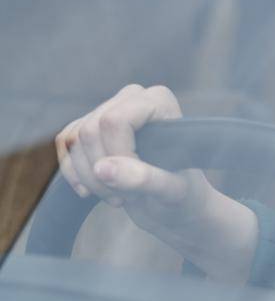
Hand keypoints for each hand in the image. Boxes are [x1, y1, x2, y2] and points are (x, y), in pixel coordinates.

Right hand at [54, 84, 258, 281]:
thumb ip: (144, 179)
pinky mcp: (89, 125)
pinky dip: (74, 174)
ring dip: (89, 177)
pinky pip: (65, 144)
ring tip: (118, 197)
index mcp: (159, 102)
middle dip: (101, 172)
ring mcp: (108, 108)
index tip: (135, 186)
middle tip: (127, 197)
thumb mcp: (172, 191)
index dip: (117, 155)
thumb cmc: (184, 194)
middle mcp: (132, 97)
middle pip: (90, 131)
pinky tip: (92, 191)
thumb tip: (103, 169)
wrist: (175, 203)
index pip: (115, 121)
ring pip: (73, 139)